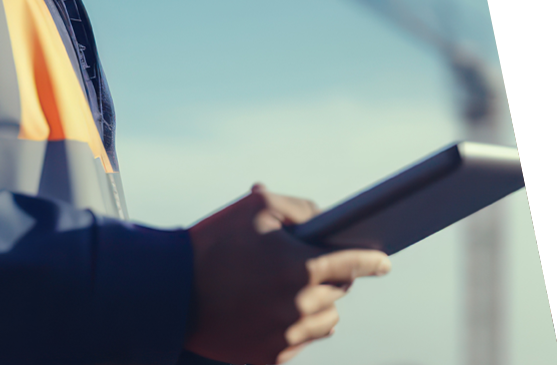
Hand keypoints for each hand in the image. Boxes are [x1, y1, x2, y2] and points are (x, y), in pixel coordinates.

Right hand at [184, 184, 390, 364]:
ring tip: (293, 289)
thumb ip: (298, 207)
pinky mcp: (267, 359)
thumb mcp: (256, 207)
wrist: (171, 291)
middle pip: (338, 293)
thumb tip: (323, 218)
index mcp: (301, 268)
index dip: (372, 261)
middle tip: (311, 265)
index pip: (352, 264)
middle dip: (332, 277)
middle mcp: (299, 307)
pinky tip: (273, 311)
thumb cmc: (215, 243)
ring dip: (318, 304)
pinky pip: (299, 343)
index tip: (384, 261)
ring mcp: (284, 338)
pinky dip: (295, 327)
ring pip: (325, 321)